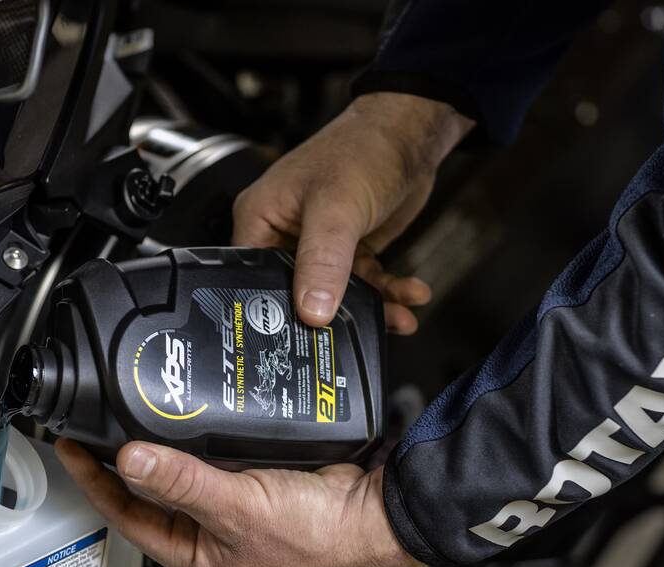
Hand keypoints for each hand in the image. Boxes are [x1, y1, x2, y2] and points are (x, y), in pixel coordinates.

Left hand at [55, 439, 423, 566]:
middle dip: (120, 462)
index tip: (69, 447)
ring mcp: (229, 507)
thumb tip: (129, 460)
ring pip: (178, 473)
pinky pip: (210, 457)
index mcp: (192, 555)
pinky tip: (185, 413)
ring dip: (156, 445)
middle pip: (147, 494)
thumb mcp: (236, 507)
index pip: (124, 516)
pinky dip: (193, 436)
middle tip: (90, 424)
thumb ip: (182, 482)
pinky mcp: (252, 480)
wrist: (372, 515)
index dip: (94, 482)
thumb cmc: (315, 535)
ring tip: (127, 411)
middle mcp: (206, 534)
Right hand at [233, 92, 473, 332]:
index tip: (302, 337)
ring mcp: (318, 243)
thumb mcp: (336, 209)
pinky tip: (410, 295)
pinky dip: (387, 292)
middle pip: (296, 293)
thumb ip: (322, 262)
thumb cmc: (362, 148)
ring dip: (371, 307)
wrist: (411, 131)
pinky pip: (363, 282)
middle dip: (334, 316)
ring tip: (399, 318)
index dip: (274, 312)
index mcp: (260, 219)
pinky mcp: (349, 247)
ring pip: (337, 293)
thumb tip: (312, 312)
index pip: (252, 279)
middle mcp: (284, 233)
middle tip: (356, 337)